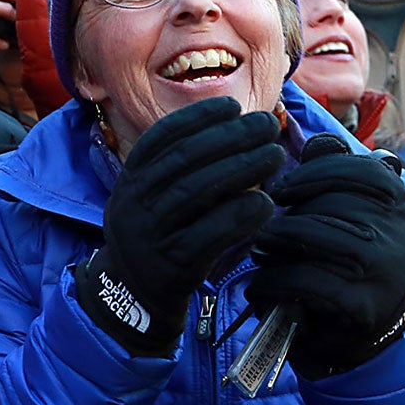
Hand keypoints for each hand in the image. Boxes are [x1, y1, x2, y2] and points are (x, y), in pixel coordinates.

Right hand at [75, 98, 283, 356]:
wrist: (131, 298)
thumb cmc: (157, 237)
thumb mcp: (151, 199)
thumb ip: (180, 170)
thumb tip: (232, 129)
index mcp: (129, 181)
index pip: (160, 139)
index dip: (196, 118)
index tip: (231, 106)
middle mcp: (132, 203)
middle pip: (182, 160)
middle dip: (228, 137)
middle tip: (265, 125)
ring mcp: (149, 235)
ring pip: (195, 192)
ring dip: (240, 168)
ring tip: (275, 155)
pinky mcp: (171, 266)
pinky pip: (208, 235)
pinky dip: (238, 216)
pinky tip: (265, 202)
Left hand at [252, 138, 404, 376]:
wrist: (364, 335)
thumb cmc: (346, 261)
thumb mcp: (350, 215)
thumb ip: (335, 175)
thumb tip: (318, 142)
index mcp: (399, 203)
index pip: (359, 169)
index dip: (313, 175)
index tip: (281, 190)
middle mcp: (400, 232)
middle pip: (329, 204)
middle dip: (285, 218)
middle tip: (263, 234)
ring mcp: (385, 270)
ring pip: (315, 236)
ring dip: (275, 245)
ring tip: (260, 254)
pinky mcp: (363, 305)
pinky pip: (306, 278)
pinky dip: (273, 281)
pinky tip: (261, 286)